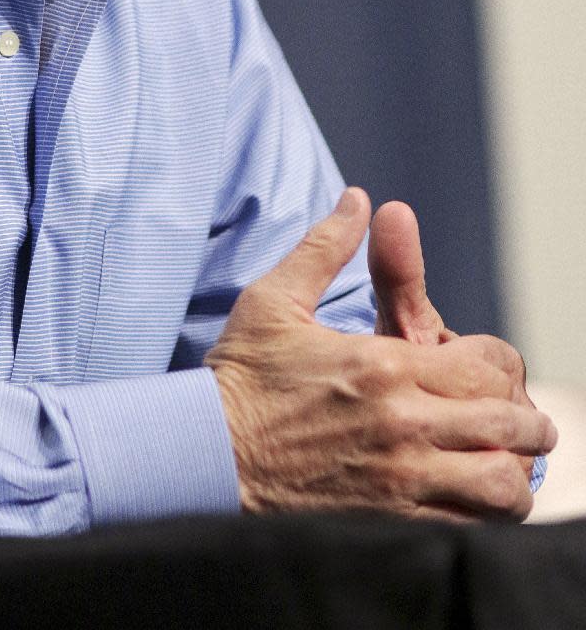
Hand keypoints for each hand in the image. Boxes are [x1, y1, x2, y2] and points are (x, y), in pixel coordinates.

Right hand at [204, 188, 556, 519]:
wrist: (204, 458)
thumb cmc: (239, 379)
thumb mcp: (274, 301)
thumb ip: (324, 247)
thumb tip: (359, 200)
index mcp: (381, 366)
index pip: (487, 367)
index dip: (499, 367)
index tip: (485, 372)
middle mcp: (401, 424)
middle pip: (508, 426)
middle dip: (523, 421)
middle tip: (518, 422)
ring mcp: (399, 482)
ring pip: (500, 485)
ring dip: (510, 473)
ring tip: (499, 464)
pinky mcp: (390, 526)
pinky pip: (469, 528)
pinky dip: (485, 516)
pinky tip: (468, 499)